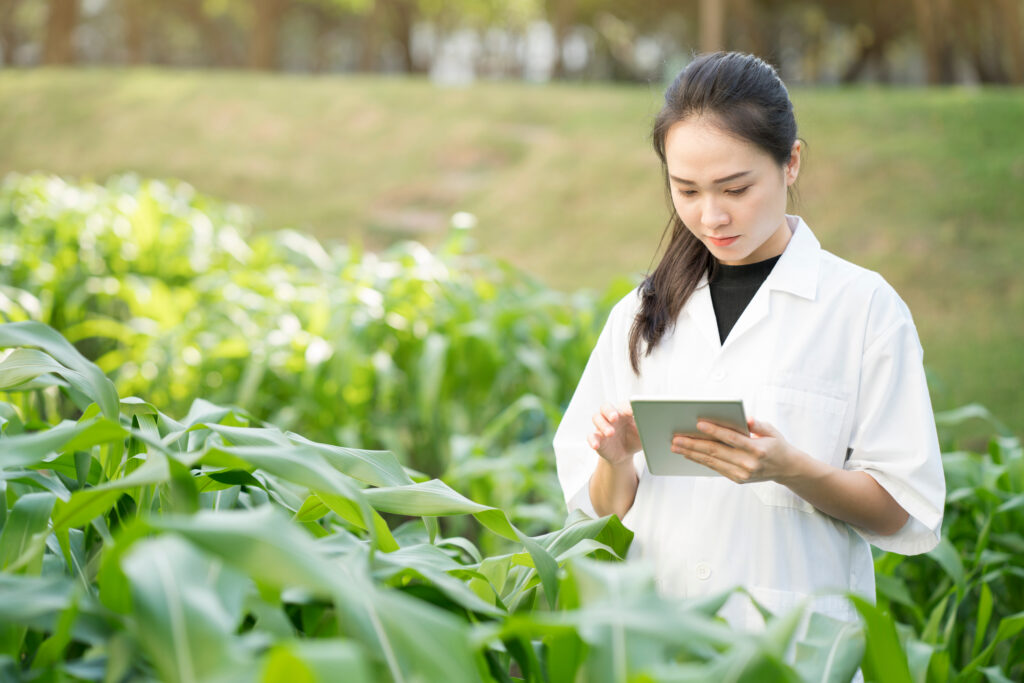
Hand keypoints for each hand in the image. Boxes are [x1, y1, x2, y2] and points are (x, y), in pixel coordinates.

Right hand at [587, 402, 641, 466]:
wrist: (625, 453)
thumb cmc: (635, 438)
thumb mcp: (643, 433)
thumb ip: (647, 426)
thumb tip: (656, 423)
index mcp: (624, 412)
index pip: (624, 405)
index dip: (628, 407)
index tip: (633, 410)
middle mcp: (612, 417)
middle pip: (606, 407)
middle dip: (610, 411)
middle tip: (615, 417)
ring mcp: (602, 427)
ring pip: (597, 418)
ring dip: (603, 425)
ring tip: (611, 433)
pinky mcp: (597, 438)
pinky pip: (591, 436)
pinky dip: (592, 440)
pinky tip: (596, 445)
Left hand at [670, 417, 801, 483]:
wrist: (787, 469)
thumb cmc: (777, 445)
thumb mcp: (771, 430)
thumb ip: (757, 424)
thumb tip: (744, 418)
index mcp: (757, 449)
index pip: (732, 438)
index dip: (715, 431)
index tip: (698, 424)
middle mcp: (749, 463)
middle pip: (716, 452)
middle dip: (694, 444)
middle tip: (676, 438)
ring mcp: (742, 474)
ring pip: (712, 462)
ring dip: (692, 453)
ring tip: (676, 446)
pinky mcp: (737, 479)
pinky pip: (715, 468)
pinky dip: (700, 460)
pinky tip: (688, 454)